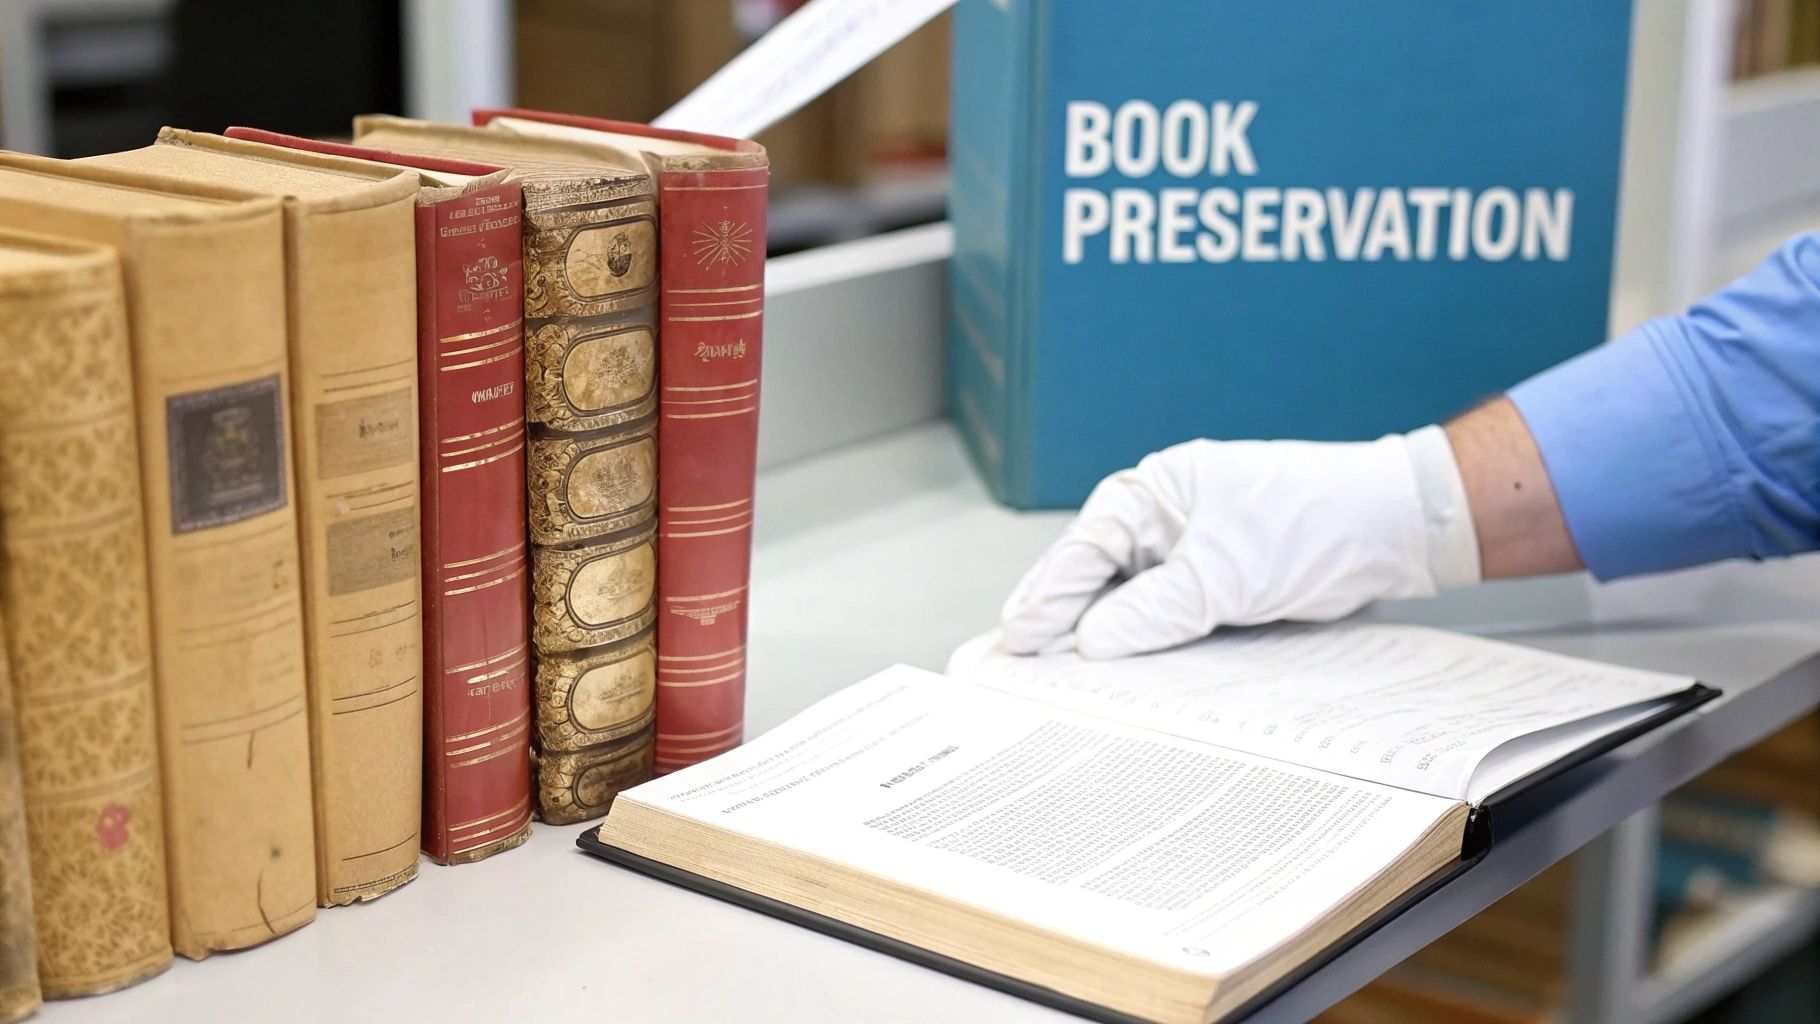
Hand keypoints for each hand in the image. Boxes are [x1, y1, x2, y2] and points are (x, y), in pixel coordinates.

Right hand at [998, 428, 1480, 658]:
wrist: (1391, 529)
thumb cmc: (1308, 523)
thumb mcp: (1220, 574)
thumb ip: (1150, 612)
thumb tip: (1089, 644)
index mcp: (1150, 492)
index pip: (1081, 550)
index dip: (1044, 599)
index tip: (1013, 642)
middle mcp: (1162, 518)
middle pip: (1097, 579)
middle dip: (1066, 624)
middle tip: (1021, 669)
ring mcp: (1189, 552)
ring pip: (1132, 605)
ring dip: (1110, 641)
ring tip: (1065, 684)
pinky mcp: (1217, 583)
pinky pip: (1169, 620)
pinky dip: (1151, 647)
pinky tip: (1132, 679)